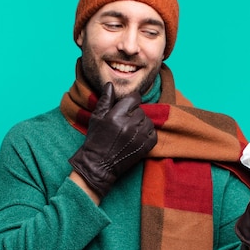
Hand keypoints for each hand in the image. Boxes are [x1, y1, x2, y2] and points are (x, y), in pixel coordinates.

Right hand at [69, 83, 156, 197]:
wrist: (98, 164)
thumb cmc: (96, 140)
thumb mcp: (97, 117)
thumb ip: (106, 100)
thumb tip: (110, 84)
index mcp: (117, 115)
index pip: (134, 98)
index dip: (131, 100)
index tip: (127, 105)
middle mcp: (129, 125)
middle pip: (141, 110)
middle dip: (134, 113)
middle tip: (125, 121)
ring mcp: (139, 137)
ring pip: (148, 121)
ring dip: (141, 123)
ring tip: (130, 130)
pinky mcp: (145, 147)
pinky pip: (154, 133)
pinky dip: (148, 133)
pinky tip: (137, 136)